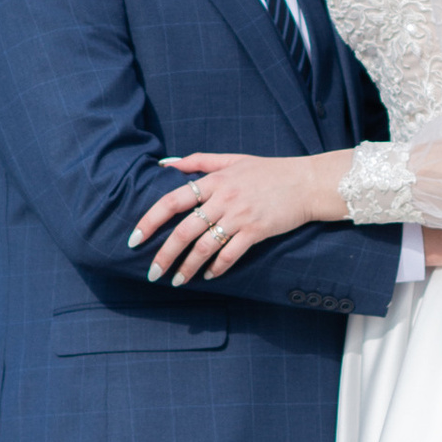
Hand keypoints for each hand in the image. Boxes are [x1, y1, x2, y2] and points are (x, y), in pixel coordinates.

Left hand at [129, 150, 347, 281]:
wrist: (307, 182)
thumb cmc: (269, 171)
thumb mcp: (233, 159)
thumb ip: (199, 161)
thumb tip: (167, 164)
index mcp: (213, 181)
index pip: (171, 201)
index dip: (149, 221)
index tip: (134, 239)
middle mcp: (223, 198)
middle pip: (184, 231)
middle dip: (164, 255)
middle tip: (152, 274)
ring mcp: (240, 216)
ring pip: (204, 247)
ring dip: (187, 268)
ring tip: (177, 281)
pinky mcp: (257, 231)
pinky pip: (230, 254)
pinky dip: (217, 268)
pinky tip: (209, 276)